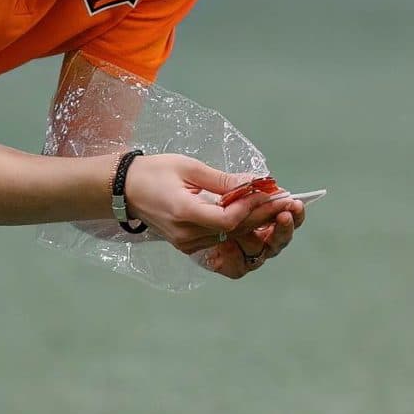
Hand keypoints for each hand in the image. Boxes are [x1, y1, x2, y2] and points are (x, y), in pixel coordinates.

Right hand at [122, 154, 304, 262]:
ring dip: (258, 223)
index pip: (229, 218)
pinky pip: (223, 239)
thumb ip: (222, 180)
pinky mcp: (190, 245)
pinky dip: (242, 227)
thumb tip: (255, 182)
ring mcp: (189, 244)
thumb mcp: (188, 167)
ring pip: (233, 237)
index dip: (253, 205)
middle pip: (236, 231)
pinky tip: (259, 216)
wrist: (124, 191)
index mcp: (184, 213)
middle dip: (265, 216)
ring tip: (280, 207)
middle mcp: (188, 236)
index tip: (269, 189)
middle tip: (289, 201)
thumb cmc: (153, 172)